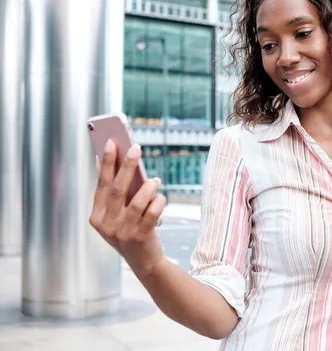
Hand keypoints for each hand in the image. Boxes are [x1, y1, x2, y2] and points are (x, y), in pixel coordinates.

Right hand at [89, 139, 166, 279]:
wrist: (144, 262)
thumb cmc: (130, 230)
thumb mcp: (115, 215)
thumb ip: (112, 193)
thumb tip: (107, 161)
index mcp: (96, 217)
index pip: (101, 185)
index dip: (107, 163)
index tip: (110, 143)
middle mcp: (107, 225)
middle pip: (117, 189)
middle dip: (126, 166)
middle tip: (135, 148)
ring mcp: (123, 232)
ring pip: (137, 201)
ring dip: (148, 186)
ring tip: (155, 180)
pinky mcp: (140, 237)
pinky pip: (152, 212)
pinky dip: (158, 201)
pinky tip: (161, 196)